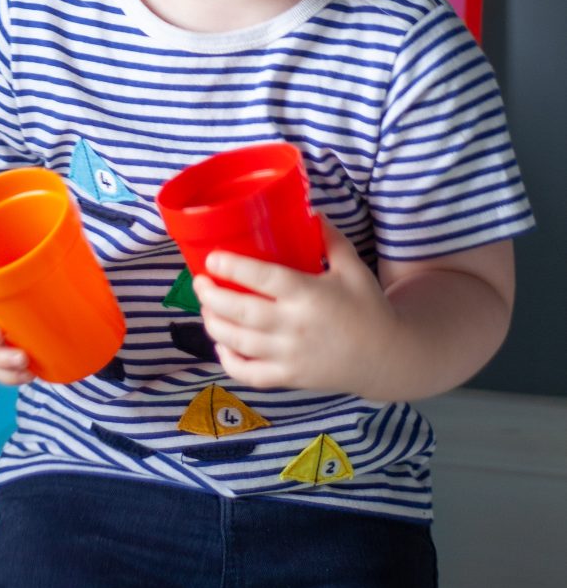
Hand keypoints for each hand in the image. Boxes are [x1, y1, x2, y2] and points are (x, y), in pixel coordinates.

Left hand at [193, 220, 400, 397]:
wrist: (387, 357)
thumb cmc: (368, 307)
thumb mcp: (352, 266)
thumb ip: (329, 237)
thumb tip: (309, 208)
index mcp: (308, 294)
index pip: (262, 279)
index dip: (232, 267)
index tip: (211, 258)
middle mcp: (294, 326)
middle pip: (241, 312)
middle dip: (212, 296)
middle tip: (199, 282)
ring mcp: (290, 356)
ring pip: (238, 342)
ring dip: (214, 324)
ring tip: (206, 308)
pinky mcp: (290, 379)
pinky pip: (249, 374)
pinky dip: (228, 361)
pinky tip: (222, 345)